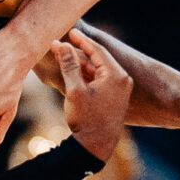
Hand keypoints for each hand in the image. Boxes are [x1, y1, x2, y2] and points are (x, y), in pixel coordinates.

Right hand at [55, 30, 133, 160]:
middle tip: (57, 44)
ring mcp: (118, 91)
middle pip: (96, 59)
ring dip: (78, 64)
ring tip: (59, 56)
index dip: (81, 40)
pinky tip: (70, 71)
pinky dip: (84, 76)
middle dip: (76, 52)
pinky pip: (97, 81)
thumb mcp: (75, 89)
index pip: (97, 50)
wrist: (94, 147)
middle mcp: (121, 81)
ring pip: (95, 70)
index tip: (70, 32)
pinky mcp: (112, 99)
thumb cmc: (86, 119)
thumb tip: (60, 44)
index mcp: (116, 76)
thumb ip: (69, 64)